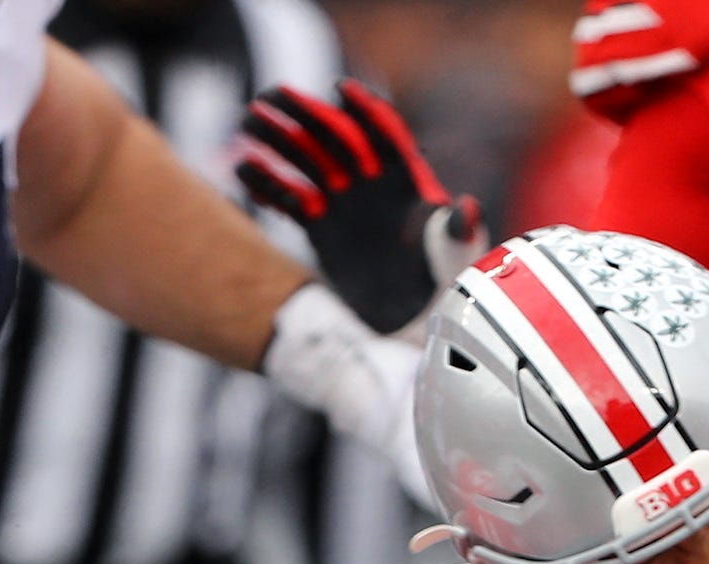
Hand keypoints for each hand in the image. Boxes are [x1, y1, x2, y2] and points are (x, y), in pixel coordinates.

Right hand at [237, 81, 484, 333]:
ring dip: (278, 139)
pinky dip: (268, 183)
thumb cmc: (441, 290)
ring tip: (248, 120)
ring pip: (308, 160)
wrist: (410, 328)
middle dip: (307, 115)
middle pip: (337, 138)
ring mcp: (344, 203)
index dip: (364, 110)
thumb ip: (457, 235)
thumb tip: (466, 208)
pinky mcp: (322, 226)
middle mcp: (372, 184)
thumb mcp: (453, 262)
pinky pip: (290, 198)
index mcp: (405, 182)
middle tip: (273, 95)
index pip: (385, 134)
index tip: (340, 90)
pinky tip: (242, 168)